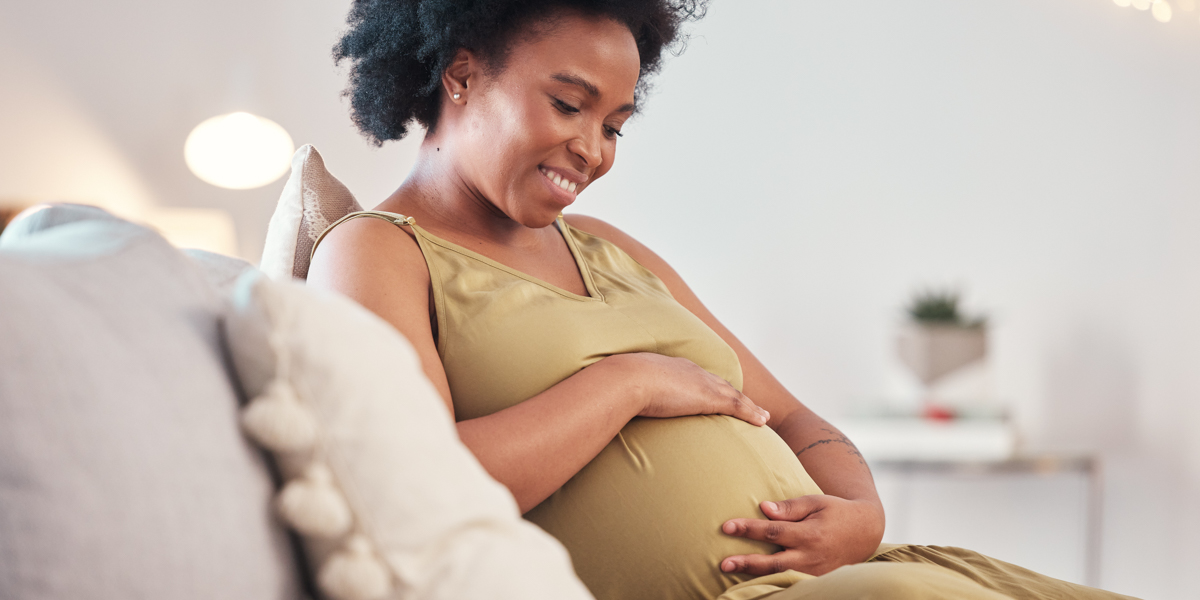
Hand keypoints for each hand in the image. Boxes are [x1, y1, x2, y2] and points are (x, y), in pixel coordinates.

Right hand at [607, 353, 769, 426]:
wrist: (625, 379)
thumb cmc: (617, 385)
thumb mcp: (622, 391)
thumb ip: (622, 401)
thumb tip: (608, 409)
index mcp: (670, 367)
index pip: (695, 377)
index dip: (708, 386)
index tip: (716, 392)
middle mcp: (689, 371)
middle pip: (718, 384)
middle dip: (732, 393)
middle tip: (747, 404)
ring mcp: (700, 383)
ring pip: (732, 395)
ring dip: (748, 406)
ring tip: (761, 416)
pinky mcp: (709, 397)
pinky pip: (737, 406)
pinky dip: (751, 413)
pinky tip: (762, 421)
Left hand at [719, 495, 884, 576]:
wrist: (866, 532)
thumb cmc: (836, 512)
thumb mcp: (816, 502)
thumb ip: (790, 508)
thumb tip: (764, 509)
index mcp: (810, 534)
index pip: (773, 532)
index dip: (748, 529)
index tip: (727, 527)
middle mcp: (811, 557)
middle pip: (773, 562)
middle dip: (746, 563)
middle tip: (723, 563)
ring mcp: (815, 573)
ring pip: (780, 577)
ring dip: (755, 577)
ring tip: (732, 574)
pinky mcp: (817, 581)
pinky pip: (792, 583)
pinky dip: (773, 583)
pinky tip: (755, 584)